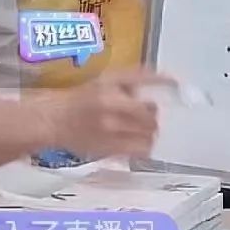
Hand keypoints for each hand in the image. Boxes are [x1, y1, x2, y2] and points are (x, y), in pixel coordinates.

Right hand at [44, 67, 173, 159]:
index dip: (166, 82)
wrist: (52, 120)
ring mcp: (111, 130)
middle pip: (151, 113)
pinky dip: (143, 146)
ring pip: (149, 133)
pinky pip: (139, 150)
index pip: (145, 79)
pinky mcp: (109, 149)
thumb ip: (131, 78)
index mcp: (109, 85)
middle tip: (146, 115)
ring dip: (150, 131)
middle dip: (152, 114)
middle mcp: (111, 106)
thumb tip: (163, 79)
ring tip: (141, 130)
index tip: (177, 83)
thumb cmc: (79, 99)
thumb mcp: (104, 79)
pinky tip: (136, 142)